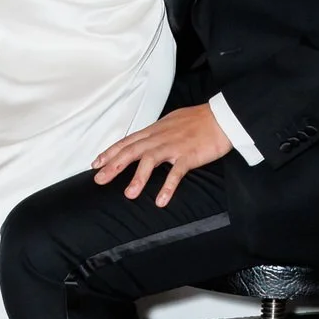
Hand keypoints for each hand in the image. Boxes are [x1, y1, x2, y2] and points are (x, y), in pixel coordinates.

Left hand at [92, 105, 231, 206]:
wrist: (222, 117)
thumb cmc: (198, 120)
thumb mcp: (170, 122)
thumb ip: (156, 133)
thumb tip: (144, 142)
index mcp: (155, 130)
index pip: (127, 141)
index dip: (110, 152)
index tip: (96, 164)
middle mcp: (160, 137)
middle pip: (131, 151)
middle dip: (113, 165)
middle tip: (99, 180)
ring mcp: (174, 146)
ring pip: (150, 160)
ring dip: (138, 177)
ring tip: (129, 194)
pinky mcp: (189, 155)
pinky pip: (176, 172)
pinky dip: (168, 186)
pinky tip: (161, 201)